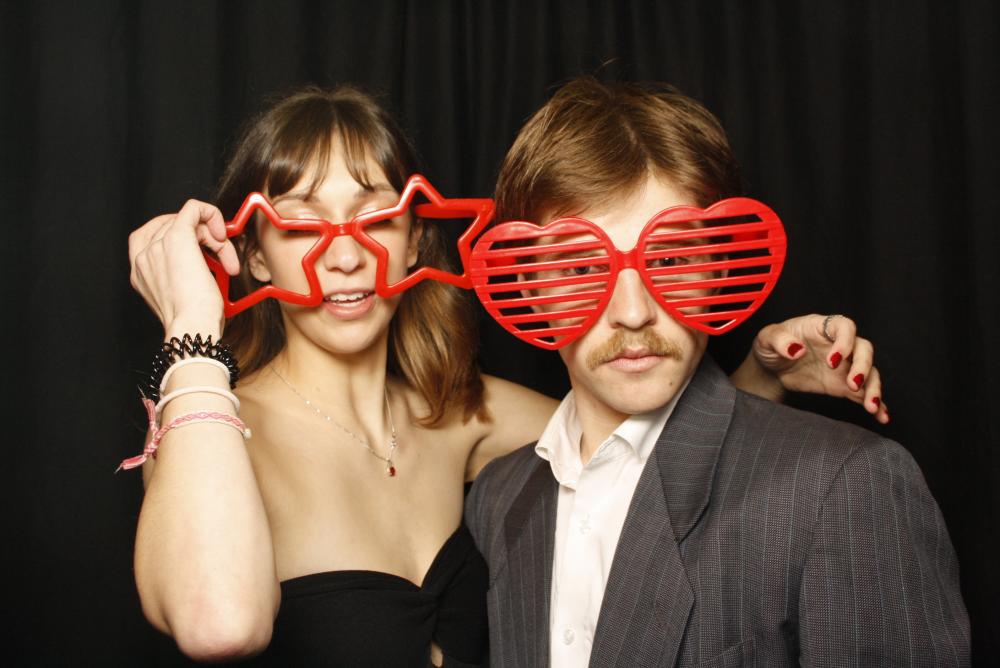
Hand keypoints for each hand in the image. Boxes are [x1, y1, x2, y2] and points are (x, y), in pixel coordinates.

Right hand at [128, 199, 239, 337]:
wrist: (193, 328)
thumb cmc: (195, 322)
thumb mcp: (184, 296)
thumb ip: (185, 273)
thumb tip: (208, 256)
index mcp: (141, 272)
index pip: (156, 238)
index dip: (184, 239)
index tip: (204, 252)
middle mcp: (143, 257)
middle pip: (174, 227)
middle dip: (203, 239)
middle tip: (222, 261)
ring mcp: (157, 245)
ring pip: (188, 222)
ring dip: (214, 239)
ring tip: (226, 263)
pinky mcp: (177, 237)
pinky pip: (193, 208)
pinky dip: (211, 214)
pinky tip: (222, 235)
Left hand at [747, 314, 887, 422]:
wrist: (770, 367)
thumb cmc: (770, 345)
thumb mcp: (766, 338)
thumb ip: (779, 340)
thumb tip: (796, 349)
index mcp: (822, 327)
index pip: (844, 327)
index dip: (844, 342)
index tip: (833, 361)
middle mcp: (839, 344)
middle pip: (864, 349)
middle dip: (863, 366)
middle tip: (853, 384)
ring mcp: (844, 365)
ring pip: (869, 372)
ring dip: (873, 388)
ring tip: (871, 406)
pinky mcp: (843, 384)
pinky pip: (863, 393)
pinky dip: (874, 404)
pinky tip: (881, 416)